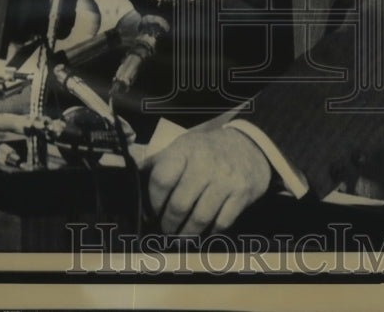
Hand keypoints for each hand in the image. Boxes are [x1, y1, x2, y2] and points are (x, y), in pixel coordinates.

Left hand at [145, 127, 271, 235]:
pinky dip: (210, 233)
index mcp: (185, 150)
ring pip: (199, 218)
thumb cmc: (208, 150)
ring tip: (181, 238)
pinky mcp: (241, 193)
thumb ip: (158, 164)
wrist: (250, 145)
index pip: (161, 180)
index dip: (153, 202)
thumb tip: (132, 182)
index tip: (152, 212)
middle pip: (179, 204)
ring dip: (186, 234)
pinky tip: (204, 233)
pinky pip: (221, 223)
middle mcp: (205, 163)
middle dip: (168, 224)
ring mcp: (225, 179)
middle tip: (166, 230)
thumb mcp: (182, 147)